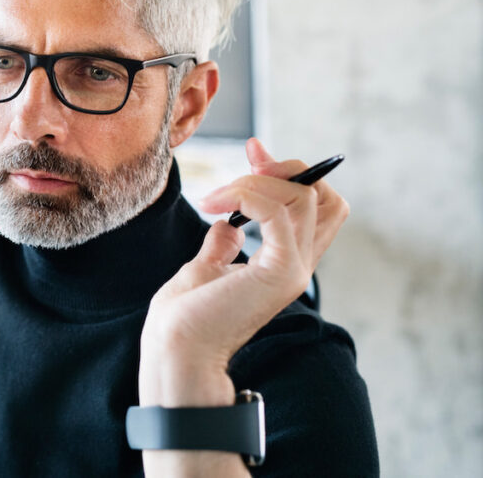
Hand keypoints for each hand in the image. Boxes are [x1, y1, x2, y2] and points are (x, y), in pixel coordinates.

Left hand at [138, 138, 349, 406]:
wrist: (175, 350)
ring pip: (305, 198)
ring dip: (254, 182)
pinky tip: (216, 205)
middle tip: (245, 166)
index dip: (292, 173)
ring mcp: (293, 270)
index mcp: (283, 263)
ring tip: (214, 198)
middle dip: (287, 169)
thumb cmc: (184, 318)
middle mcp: (298, 265)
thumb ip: (223, 245)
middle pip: (326, 198)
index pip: (318, 207)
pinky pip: (282, 214)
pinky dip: (250, 196)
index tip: (253, 152)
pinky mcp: (280, 274)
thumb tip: (228, 224)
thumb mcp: (205, 268)